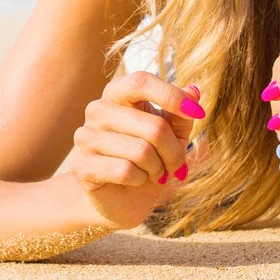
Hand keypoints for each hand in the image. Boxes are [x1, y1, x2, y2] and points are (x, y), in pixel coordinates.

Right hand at [67, 71, 204, 228]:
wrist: (121, 197)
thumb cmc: (149, 158)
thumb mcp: (171, 133)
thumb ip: (180, 113)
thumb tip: (194, 91)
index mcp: (117, 93)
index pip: (141, 82)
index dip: (172, 96)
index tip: (197, 113)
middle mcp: (97, 109)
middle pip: (153, 126)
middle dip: (174, 151)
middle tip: (177, 165)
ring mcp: (86, 137)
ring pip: (142, 151)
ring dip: (158, 168)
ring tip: (156, 173)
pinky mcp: (82, 166)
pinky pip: (126, 171)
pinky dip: (141, 179)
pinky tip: (137, 180)